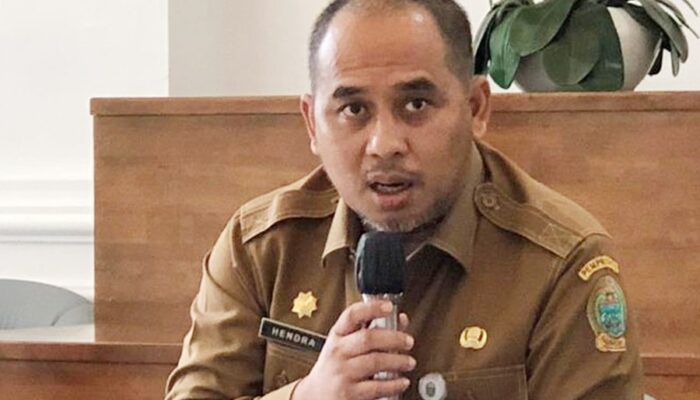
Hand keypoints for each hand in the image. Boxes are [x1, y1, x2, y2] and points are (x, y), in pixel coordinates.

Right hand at [292, 301, 414, 399]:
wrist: (315, 396)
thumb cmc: (334, 368)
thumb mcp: (344, 346)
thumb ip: (370, 331)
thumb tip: (399, 320)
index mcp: (337, 336)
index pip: (351, 315)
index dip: (371, 308)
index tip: (388, 306)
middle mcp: (338, 353)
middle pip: (368, 338)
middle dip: (393, 338)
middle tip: (408, 341)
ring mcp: (343, 373)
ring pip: (375, 362)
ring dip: (398, 361)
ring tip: (408, 362)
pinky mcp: (349, 394)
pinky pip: (377, 387)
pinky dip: (394, 384)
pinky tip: (402, 381)